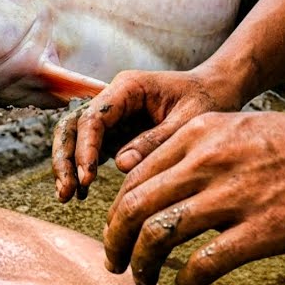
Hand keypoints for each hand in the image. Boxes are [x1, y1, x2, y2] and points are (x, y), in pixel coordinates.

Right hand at [53, 66, 246, 201]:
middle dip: (65, 159)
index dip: (85, 148)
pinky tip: (81, 193)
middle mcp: (112, 100)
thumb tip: (120, 164)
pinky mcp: (114, 132)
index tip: (87, 177)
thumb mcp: (190, 120)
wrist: (219, 90)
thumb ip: (155, 140)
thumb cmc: (209, 99)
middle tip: (66, 191)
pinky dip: (81, 170)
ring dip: (67, 166)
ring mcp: (111, 116)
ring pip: (74, 138)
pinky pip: (89, 150)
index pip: (93, 117)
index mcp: (128, 88)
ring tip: (67, 196)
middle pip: (73, 126)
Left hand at [101, 111, 284, 284]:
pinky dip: (188, 279)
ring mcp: (235, 195)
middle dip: (114, 240)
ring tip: (141, 279)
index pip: (132, 177)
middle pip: (133, 207)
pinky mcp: (263, 229)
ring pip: (157, 234)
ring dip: (140, 263)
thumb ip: (188, 150)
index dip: (115, 211)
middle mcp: (208, 161)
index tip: (116, 231)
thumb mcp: (235, 130)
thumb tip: (137, 180)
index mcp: (198, 134)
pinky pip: (205, 262)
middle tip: (113, 262)